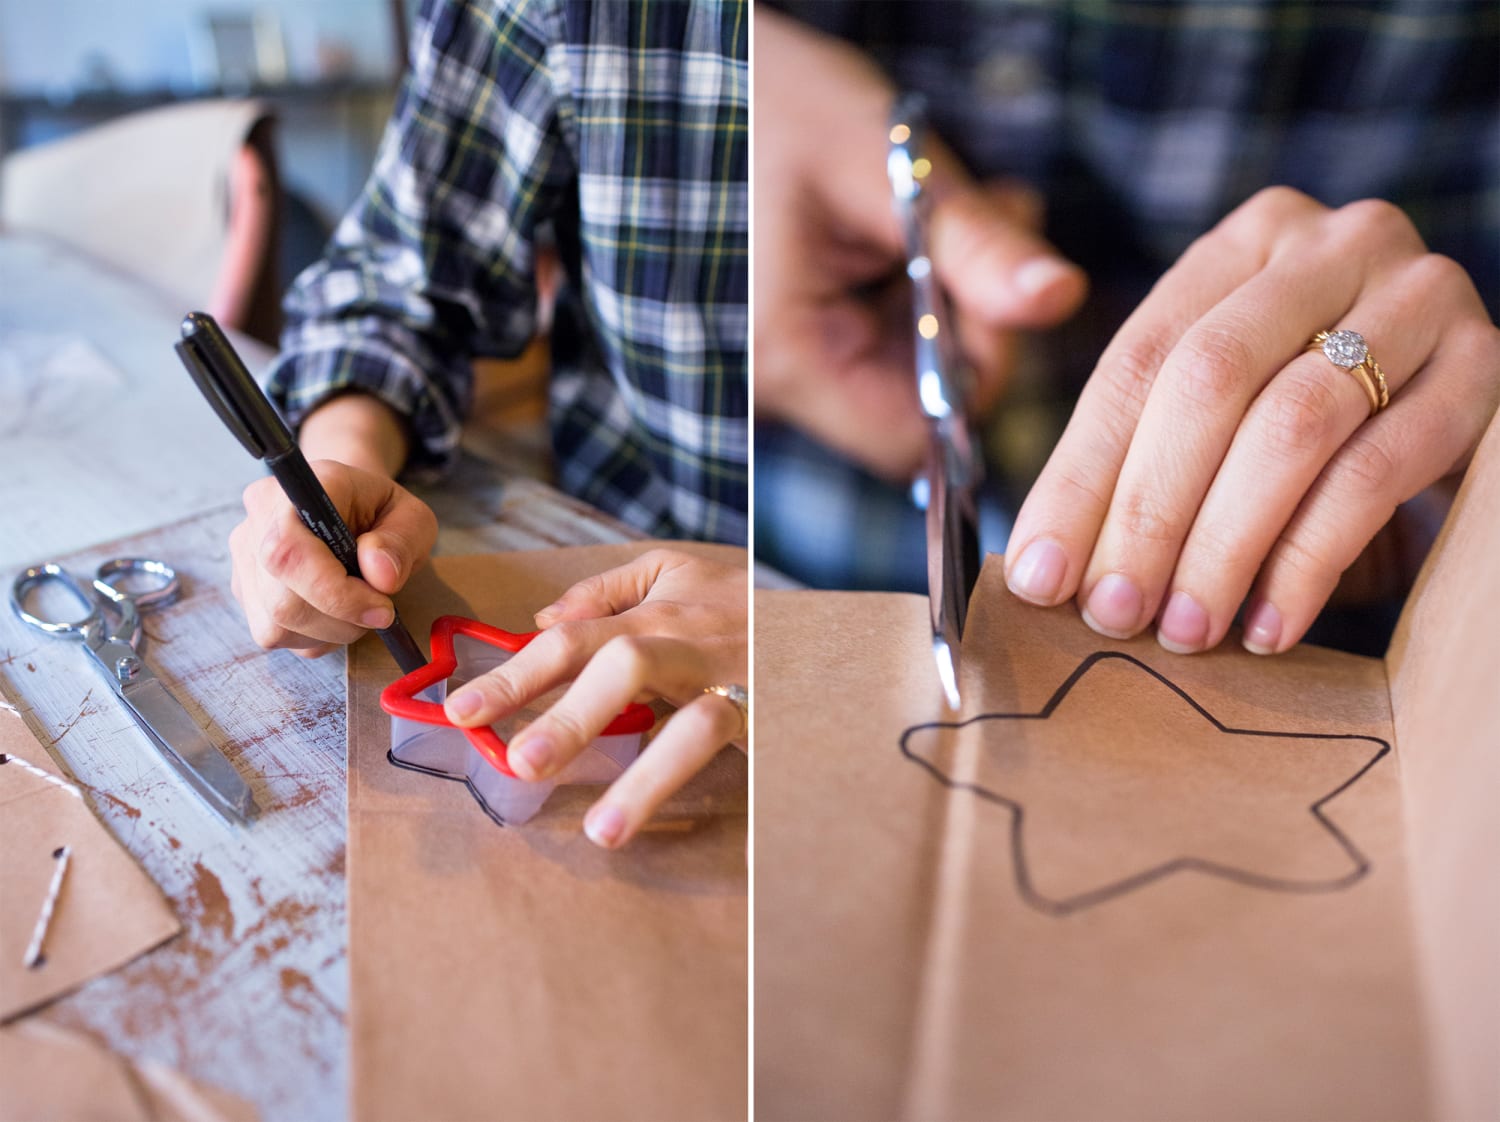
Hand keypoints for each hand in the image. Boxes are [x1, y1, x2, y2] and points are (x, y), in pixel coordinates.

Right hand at [229, 396, 436, 656]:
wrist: (352, 508)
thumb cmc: (381, 512)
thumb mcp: (412, 517)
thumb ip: (401, 541)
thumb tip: (381, 576)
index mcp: (297, 490)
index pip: (288, 550)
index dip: (334, 592)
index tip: (382, 608)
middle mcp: (257, 521)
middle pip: (281, 599)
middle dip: (341, 619)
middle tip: (381, 611)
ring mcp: (244, 559)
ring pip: (276, 625)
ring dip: (332, 631)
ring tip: (360, 606)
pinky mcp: (245, 592)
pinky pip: (276, 636)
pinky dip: (315, 637)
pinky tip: (335, 613)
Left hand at [441, 548, 747, 848]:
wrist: (832, 620)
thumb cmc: (741, 602)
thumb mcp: (675, 571)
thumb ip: (606, 591)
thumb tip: (540, 622)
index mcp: (662, 607)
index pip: (575, 638)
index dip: (517, 675)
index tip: (462, 713)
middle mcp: (697, 641)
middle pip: (624, 665)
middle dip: (568, 714)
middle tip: (517, 762)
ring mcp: (739, 685)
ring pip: (693, 725)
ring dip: (646, 777)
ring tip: (602, 829)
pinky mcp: (774, 724)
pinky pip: (740, 765)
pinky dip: (704, 796)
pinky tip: (661, 828)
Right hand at [752, 7, 1085, 480]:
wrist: (684, 81)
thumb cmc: (765, 106)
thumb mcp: (882, 167)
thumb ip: (975, 245)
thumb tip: (1062, 298)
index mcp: (785, 360)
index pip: (918, 433)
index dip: (975, 368)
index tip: (985, 273)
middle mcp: (768, 388)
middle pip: (912, 402)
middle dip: (963, 315)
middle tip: (985, 213)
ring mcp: (769, 370)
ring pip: (895, 371)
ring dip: (937, 296)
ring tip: (935, 204)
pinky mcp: (778, 343)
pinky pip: (864, 344)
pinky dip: (900, 291)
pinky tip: (899, 225)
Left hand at [1004, 187, 1499, 653]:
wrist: (1452, 406)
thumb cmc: (1306, 423)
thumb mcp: (1215, 414)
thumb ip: (1133, 462)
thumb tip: (1043, 568)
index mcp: (1242, 245)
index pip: (1136, 363)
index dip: (1079, 477)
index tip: (1040, 577)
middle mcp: (1331, 246)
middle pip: (1209, 380)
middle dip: (1148, 512)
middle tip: (1112, 612)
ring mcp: (1418, 298)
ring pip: (1292, 426)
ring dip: (1224, 545)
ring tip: (1185, 628)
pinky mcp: (1480, 372)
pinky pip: (1377, 472)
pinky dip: (1309, 560)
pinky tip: (1268, 624)